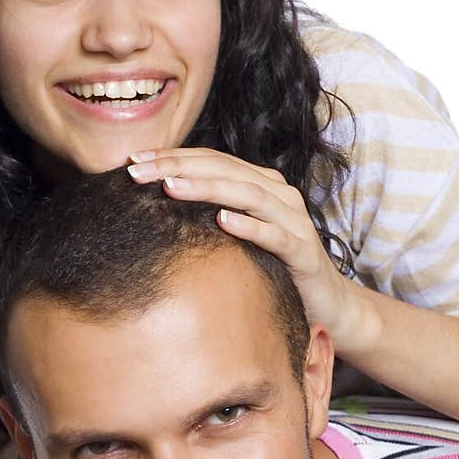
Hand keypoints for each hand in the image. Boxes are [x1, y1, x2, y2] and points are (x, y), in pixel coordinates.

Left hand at [127, 148, 358, 348]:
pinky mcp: (303, 251)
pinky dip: (249, 226)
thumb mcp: (239, 237)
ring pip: (248, 194)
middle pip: (224, 169)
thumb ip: (212, 216)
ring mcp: (293, 220)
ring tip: (170, 186)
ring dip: (207, 188)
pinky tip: (222, 221)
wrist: (327, 302)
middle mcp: (278, 195)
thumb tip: (159, 207)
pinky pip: (274, 235)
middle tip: (138, 170)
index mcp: (260, 185)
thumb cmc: (275, 268)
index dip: (172, 156)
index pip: (211, 160)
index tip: (132, 161)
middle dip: (178, 166)